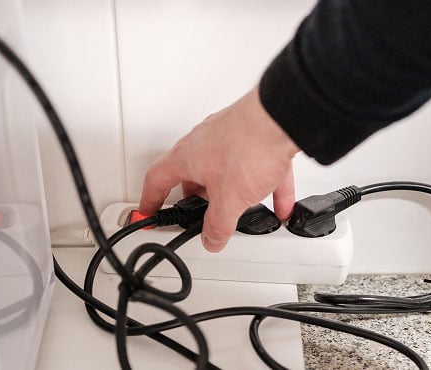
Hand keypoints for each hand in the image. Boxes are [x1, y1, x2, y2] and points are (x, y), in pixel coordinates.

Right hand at [139, 87, 300, 251]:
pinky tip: (280, 203)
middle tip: (200, 214)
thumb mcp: (229, 200)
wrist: (282, 118)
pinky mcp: (256, 136)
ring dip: (234, 192)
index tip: (148, 212)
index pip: (156, 180)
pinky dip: (266, 186)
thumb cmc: (248, 146)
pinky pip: (258, 167)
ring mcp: (230, 137)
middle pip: (192, 174)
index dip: (150, 201)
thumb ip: (217, 225)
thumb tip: (212, 239)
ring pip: (226, 170)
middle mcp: (204, 142)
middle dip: (197, 197)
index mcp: (186, 156)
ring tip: (243, 209)